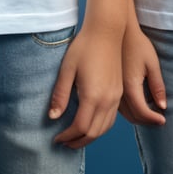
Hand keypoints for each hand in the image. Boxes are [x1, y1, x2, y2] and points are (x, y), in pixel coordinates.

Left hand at [48, 26, 122, 147]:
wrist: (106, 31)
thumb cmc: (84, 47)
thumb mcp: (67, 69)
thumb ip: (60, 94)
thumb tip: (53, 117)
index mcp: (93, 95)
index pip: (80, 127)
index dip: (67, 136)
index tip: (56, 139)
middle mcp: (107, 100)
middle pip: (93, 132)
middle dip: (77, 142)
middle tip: (64, 143)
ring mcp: (116, 96)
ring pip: (104, 128)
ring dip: (90, 137)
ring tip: (75, 138)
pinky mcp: (119, 92)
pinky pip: (111, 119)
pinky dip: (101, 128)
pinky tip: (91, 125)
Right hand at [119, 23, 165, 125]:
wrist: (118, 32)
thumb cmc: (137, 44)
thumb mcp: (152, 63)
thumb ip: (157, 86)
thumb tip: (162, 106)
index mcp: (130, 86)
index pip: (142, 112)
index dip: (154, 119)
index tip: (164, 120)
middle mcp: (119, 91)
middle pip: (133, 117)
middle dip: (148, 121)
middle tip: (159, 120)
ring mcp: (113, 89)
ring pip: (125, 114)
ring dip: (139, 118)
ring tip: (151, 114)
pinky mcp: (111, 86)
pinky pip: (120, 107)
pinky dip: (131, 111)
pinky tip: (139, 105)